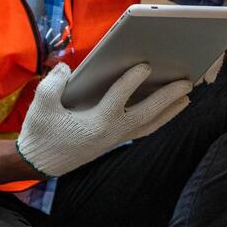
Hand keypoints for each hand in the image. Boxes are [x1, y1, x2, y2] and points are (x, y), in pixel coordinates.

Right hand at [15, 63, 190, 178]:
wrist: (39, 162)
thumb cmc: (41, 132)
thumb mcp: (41, 106)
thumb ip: (53, 84)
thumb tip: (67, 67)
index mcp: (96, 123)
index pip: (119, 98)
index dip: (132, 80)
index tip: (146, 65)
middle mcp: (111, 132)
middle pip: (146, 113)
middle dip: (167, 96)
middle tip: (187, 82)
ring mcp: (115, 138)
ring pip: (150, 124)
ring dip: (169, 110)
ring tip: (187, 96)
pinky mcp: (114, 141)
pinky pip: (143, 129)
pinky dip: (158, 119)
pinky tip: (166, 109)